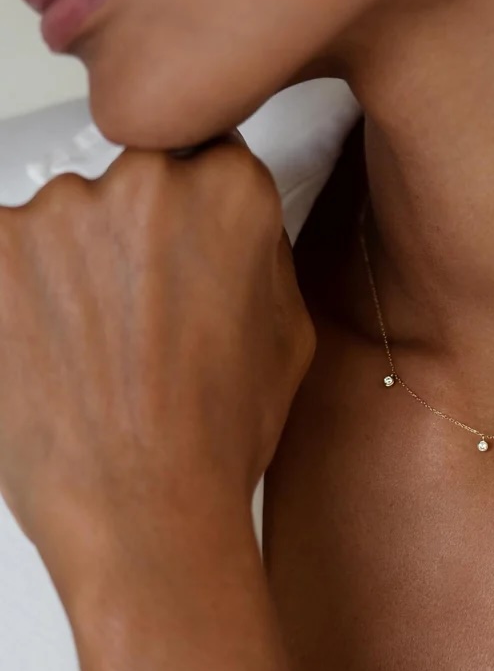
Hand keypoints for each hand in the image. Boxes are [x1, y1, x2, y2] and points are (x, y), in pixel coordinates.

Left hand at [0, 131, 314, 599]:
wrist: (143, 513)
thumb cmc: (216, 434)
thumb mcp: (288, 334)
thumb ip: (261, 251)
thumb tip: (232, 222)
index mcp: (230, 193)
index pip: (204, 157)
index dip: (193, 212)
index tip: (180, 250)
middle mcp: (144, 183)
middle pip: (132, 182)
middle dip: (134, 237)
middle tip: (138, 314)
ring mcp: (56, 213)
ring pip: (62, 220)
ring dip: (70, 268)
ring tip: (92, 349)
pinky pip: (5, 255)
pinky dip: (18, 296)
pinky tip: (46, 353)